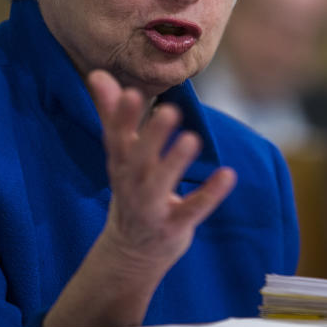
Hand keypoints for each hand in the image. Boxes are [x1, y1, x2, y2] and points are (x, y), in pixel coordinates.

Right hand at [89, 69, 236, 268]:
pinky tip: (228, 175)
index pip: (116, 138)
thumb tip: (97, 73)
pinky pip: (192, 210)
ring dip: (175, 163)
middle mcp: (132, 185)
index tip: (130, 92)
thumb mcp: (120, 154)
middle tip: (170, 110)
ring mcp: (151, 208)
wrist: (131, 253)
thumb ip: (112, 114)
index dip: (121, 117)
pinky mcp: (173, 226)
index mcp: (120, 164)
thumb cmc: (131, 189)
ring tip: (193, 139)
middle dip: (152, 136)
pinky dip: (209, 194)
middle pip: (138, 160)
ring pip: (160, 185)